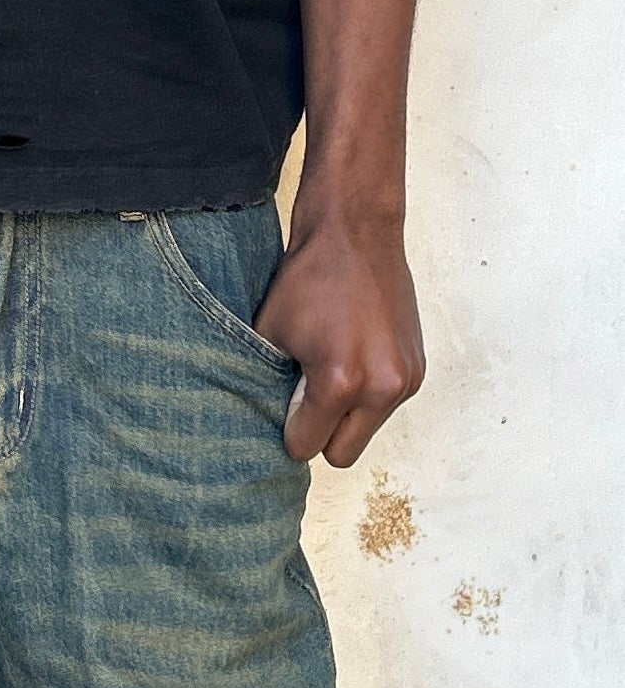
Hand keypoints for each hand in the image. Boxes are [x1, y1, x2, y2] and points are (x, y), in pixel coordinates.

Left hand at [252, 197, 425, 467]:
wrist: (355, 233)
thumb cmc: (309, 277)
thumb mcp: (272, 333)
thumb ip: (271, 384)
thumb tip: (273, 418)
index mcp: (340, 382)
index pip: (307, 446)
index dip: (290, 429)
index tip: (285, 405)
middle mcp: (381, 388)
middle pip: (342, 454)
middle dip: (321, 432)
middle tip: (306, 393)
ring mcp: (405, 380)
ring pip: (366, 429)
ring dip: (348, 412)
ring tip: (333, 363)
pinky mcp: (417, 368)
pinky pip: (386, 404)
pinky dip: (368, 391)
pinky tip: (355, 352)